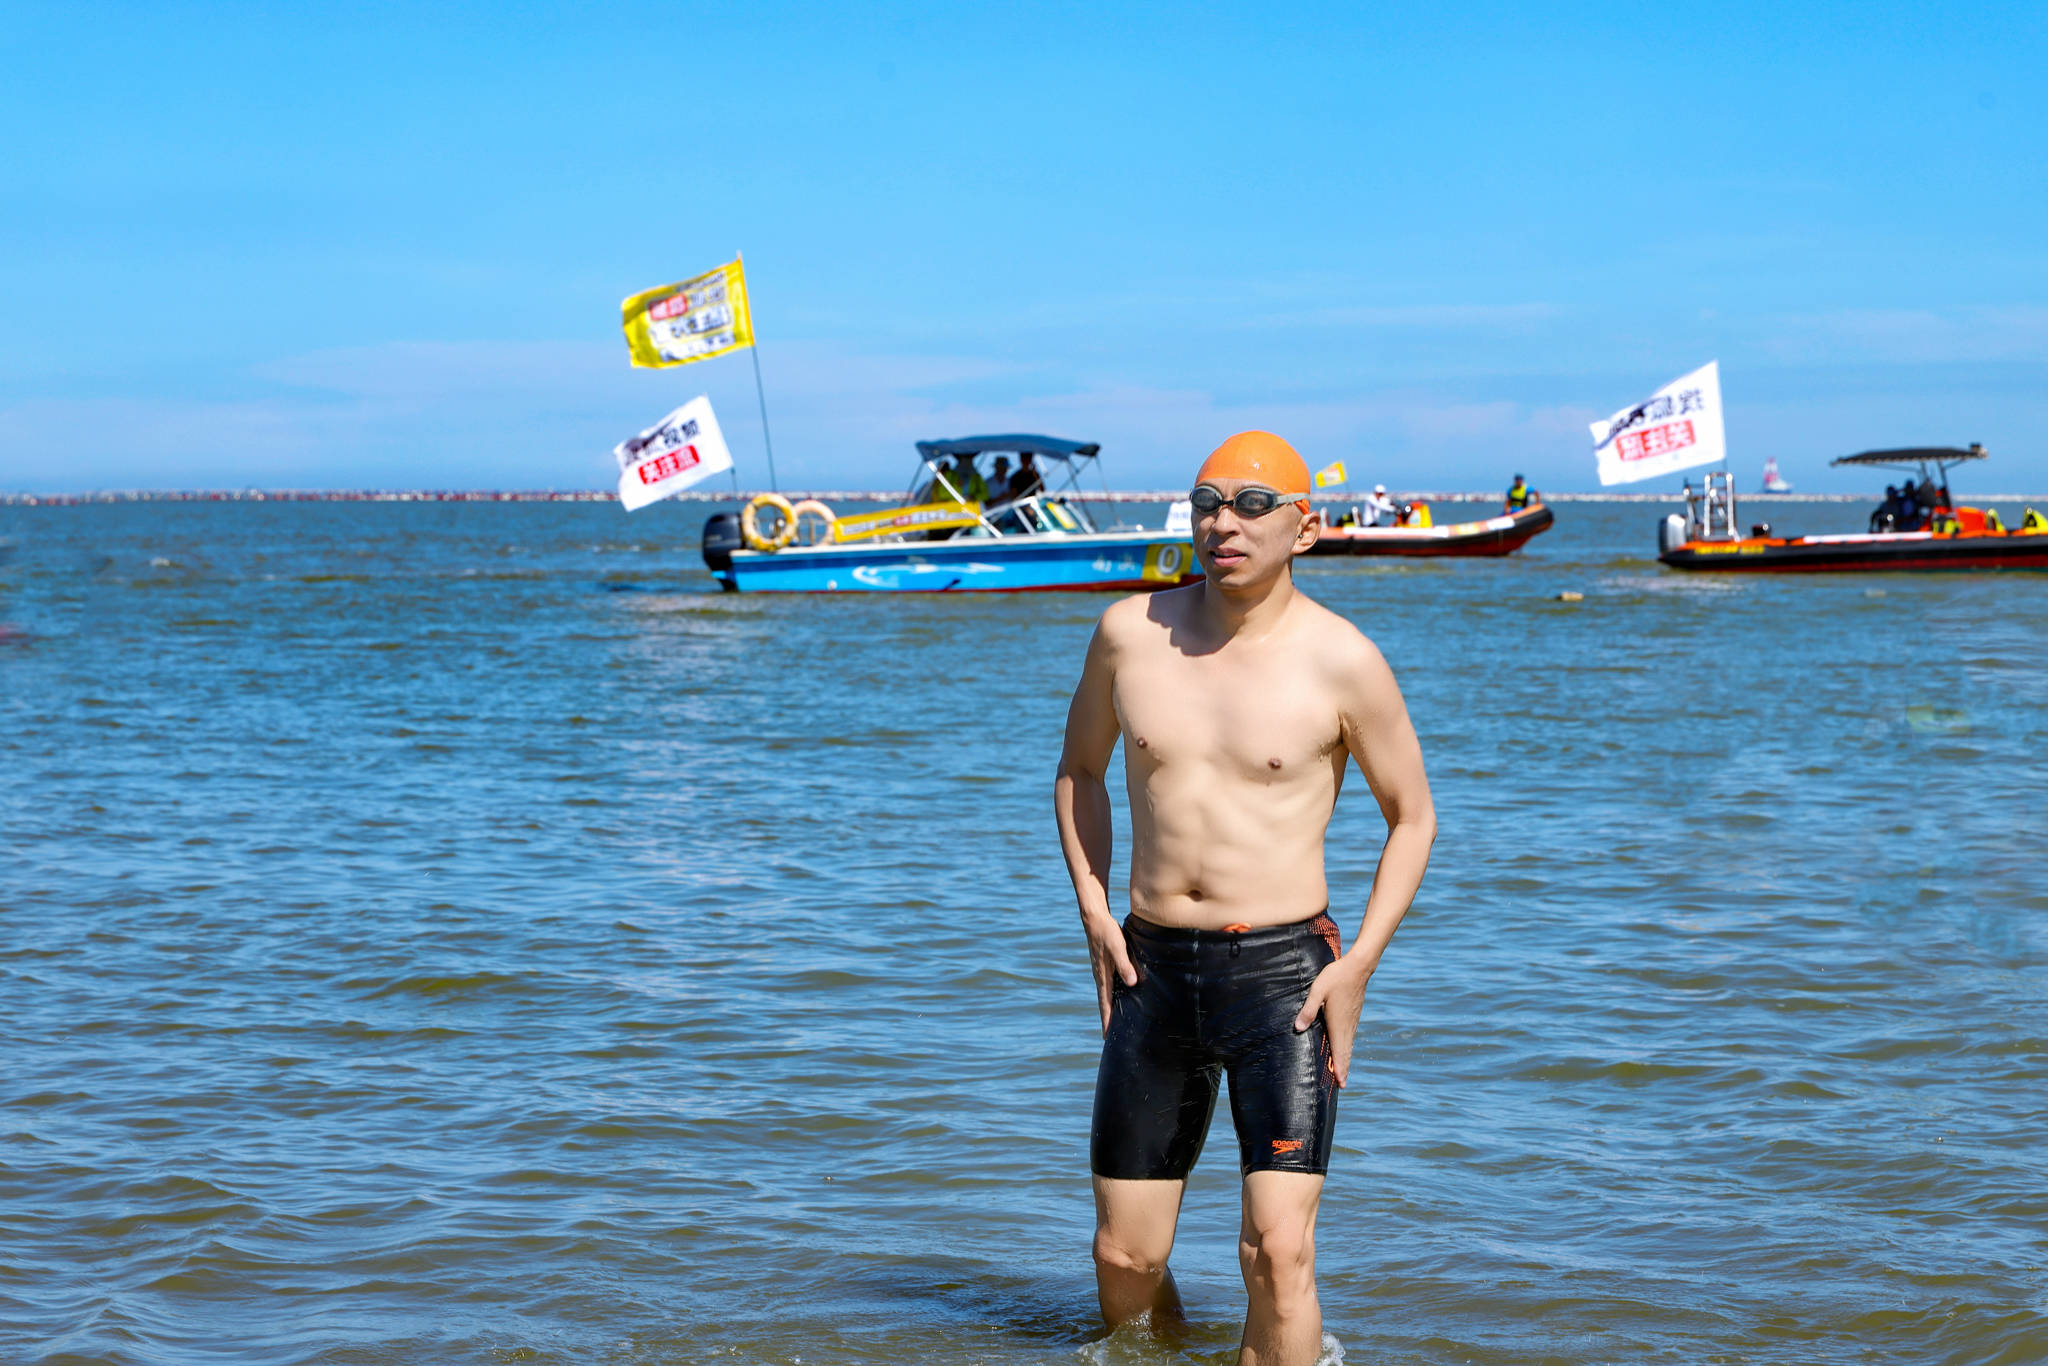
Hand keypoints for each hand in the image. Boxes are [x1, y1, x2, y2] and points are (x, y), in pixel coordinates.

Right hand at [1082, 911, 1137, 1032]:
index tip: (1107, 1037)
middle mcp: (1100, 976)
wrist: (1095, 918)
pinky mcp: (1104, 965)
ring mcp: (1101, 971)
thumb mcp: (1118, 946)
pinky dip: (1112, 997)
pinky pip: (1108, 986)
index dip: (1107, 1020)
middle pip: (1104, 1003)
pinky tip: (1119, 998)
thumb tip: (1132, 983)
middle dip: (1107, 1019)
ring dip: (1109, 1009)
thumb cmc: (1107, 932)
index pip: (1105, 1003)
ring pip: (1106, 995)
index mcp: (1102, 975)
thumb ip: (1124, 964)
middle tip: (1110, 1037)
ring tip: (1115, 1022)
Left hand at [1293, 955, 1372, 1086]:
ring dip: (1345, 1060)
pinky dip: (1347, 1048)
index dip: (1340, 1068)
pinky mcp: (1354, 1015)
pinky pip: (1350, 1037)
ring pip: (1349, 1045)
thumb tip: (1298, 1028)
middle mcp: (1348, 1026)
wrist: (1358, 967)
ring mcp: (1353, 1021)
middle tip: (1341, 1085)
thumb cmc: (1336, 977)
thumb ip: (1308, 1010)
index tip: (1341, 1084)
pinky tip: (1344, 1049)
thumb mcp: (1317, 991)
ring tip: (1342, 1073)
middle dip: (1343, 1069)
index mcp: (1338, 1023)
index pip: (1339, 1051)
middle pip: (1346, 1052)